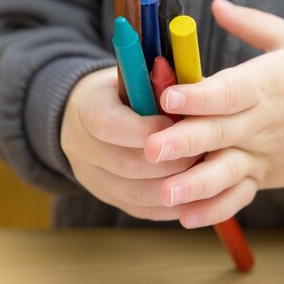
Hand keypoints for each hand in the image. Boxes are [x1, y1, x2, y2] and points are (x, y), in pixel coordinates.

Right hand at [60, 67, 197, 220]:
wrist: (96, 111)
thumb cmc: (129, 87)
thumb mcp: (141, 73)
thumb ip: (164, 83)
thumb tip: (198, 94)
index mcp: (87, 106)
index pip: (107, 124)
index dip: (144, 129)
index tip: (176, 125)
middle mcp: (80, 145)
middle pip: (123, 165)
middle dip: (168, 163)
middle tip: (202, 155)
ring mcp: (91, 177)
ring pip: (134, 194)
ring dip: (173, 187)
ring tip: (203, 175)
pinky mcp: (108, 198)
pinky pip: (141, 209)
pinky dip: (170, 205)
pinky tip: (195, 195)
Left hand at [144, 0, 283, 228]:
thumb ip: (251, 23)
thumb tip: (214, 3)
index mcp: (268, 84)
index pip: (231, 90)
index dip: (200, 95)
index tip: (168, 96)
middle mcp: (264, 122)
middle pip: (220, 133)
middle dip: (185, 142)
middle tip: (150, 149)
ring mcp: (264, 155)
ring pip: (228, 173)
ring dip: (196, 185)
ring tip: (165, 194)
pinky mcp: (264, 176)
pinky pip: (239, 197)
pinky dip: (215, 210)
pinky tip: (186, 218)